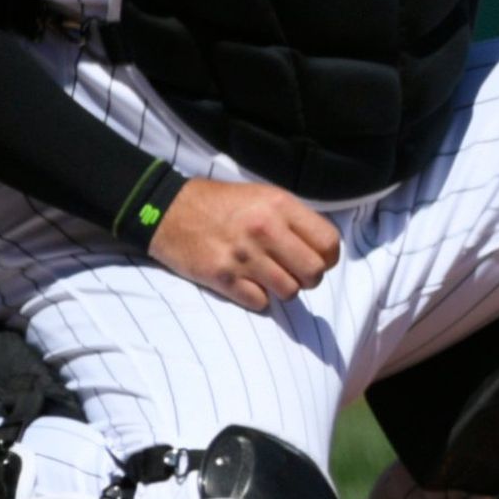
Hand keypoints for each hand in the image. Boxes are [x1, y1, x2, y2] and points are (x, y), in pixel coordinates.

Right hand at [148, 177, 341, 311]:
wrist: (170, 211)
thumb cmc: (223, 203)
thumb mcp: (265, 196)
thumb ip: (294, 219)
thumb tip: (322, 248)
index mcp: (281, 206)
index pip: (328, 243)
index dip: (329, 257)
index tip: (318, 259)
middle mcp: (266, 230)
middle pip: (313, 272)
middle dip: (309, 278)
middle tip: (295, 272)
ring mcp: (243, 256)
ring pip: (289, 292)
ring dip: (283, 289)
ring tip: (270, 277)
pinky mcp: (222, 278)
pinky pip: (260, 303)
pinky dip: (258, 298)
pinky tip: (249, 284)